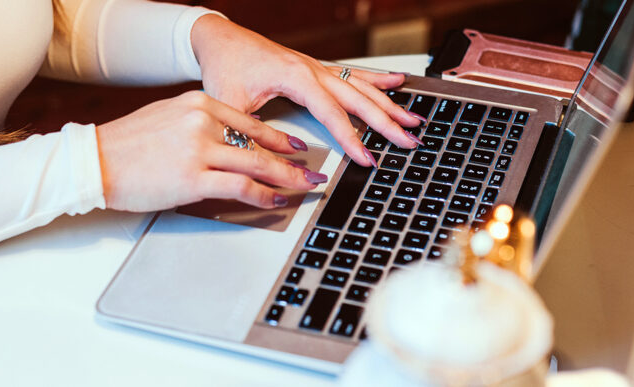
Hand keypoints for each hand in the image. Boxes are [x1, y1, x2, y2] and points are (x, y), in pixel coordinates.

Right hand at [96, 91, 325, 211]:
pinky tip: (275, 199)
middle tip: (314, 173)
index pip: (251, 123)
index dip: (280, 139)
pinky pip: (240, 186)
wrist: (95, 159)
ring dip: (287, 179)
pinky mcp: (193, 178)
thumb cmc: (128, 144)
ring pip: (257, 165)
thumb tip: (230, 144)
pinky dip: (263, 194)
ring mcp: (199, 149)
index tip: (298, 149)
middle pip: (261, 144)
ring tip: (305, 188)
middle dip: (294, 162)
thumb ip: (201, 126)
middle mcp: (203, 122)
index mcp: (198, 104)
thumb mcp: (168, 119)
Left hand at [191, 15, 425, 166]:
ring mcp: (317, 68)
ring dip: (389, 103)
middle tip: (410, 140)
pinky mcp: (315, 68)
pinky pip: (353, 74)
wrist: (219, 38)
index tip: (368, 158)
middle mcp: (313, 70)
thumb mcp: (229, 103)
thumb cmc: (225, 64)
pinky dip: (377, 79)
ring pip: (362, 86)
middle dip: (387, 122)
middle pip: (359, 100)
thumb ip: (248, 133)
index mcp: (297, 77)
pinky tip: (398, 81)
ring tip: (414, 118)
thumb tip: (262, 163)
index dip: (352, 139)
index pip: (333, 114)